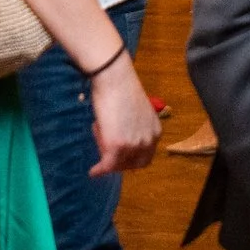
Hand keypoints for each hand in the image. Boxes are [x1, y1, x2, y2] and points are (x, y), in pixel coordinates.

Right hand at [87, 53, 159, 175]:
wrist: (114, 77)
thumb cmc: (122, 89)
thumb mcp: (136, 113)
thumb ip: (134, 128)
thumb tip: (123, 138)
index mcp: (156, 131)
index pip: (146, 156)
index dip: (132, 158)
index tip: (120, 157)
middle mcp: (148, 141)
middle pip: (135, 164)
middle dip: (121, 162)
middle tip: (106, 154)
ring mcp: (134, 145)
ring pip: (118, 163)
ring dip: (106, 156)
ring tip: (97, 133)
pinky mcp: (117, 146)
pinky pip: (107, 165)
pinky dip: (99, 170)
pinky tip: (92, 172)